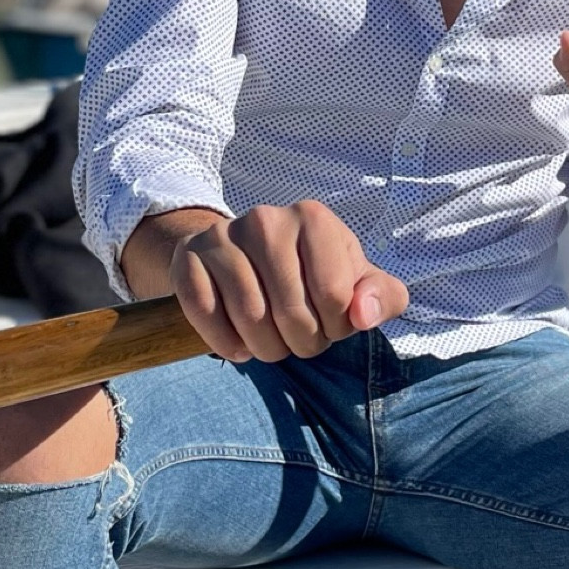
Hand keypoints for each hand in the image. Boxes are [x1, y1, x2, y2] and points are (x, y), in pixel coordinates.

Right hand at [135, 201, 409, 363]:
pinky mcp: (188, 258)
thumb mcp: (354, 281)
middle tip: (299, 340)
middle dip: (301, 343)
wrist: (241, 254)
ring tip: (271, 343)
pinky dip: (225, 342)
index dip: (335, 328)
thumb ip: (381, 297)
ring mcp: (222, 236)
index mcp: (314, 219)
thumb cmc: (310, 274)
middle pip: (291, 313)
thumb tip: (363, 315)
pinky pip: (205, 314)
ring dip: (264, 348)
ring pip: (249, 317)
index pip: (334, 297)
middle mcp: (266, 219)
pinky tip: (237, 343)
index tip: (329, 324)